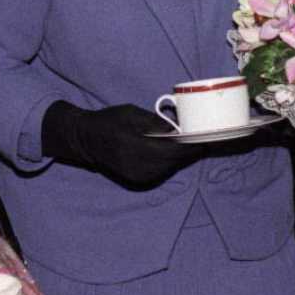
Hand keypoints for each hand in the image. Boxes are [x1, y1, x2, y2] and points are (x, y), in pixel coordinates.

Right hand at [40, 101, 201, 187]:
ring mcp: (138, 176)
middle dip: (192, 150)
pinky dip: (171, 162)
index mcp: (137, 146)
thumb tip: (180, 129)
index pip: (174, 150)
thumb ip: (156, 123)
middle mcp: (139, 166)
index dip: (194, 145)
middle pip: (176, 161)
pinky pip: (162, 171)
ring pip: (171, 167)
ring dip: (183, 157)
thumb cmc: (110, 121)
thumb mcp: (133, 114)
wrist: (86, 140)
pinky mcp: (137, 181)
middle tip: (207, 139)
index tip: (209, 138)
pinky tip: (177, 152)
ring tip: (196, 144)